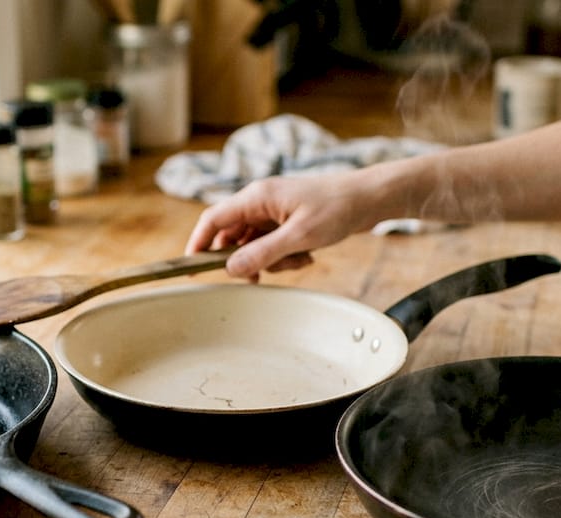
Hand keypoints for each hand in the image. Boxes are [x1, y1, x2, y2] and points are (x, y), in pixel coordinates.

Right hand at [185, 173, 373, 279]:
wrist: (370, 199)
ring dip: (271, 261)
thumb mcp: (299, 236)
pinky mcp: (286, 221)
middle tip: (261, 276)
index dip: (197, 244)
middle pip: (232, 237)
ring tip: (299, 259)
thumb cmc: (337, 208)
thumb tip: (230, 269)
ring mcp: (273, 212)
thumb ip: (262, 253)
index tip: (190, 268)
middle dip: (246, 260)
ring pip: (254, 245)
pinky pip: (272, 246)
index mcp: (256, 197)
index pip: (213, 220)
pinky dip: (285, 256)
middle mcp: (260, 202)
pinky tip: (307, 255)